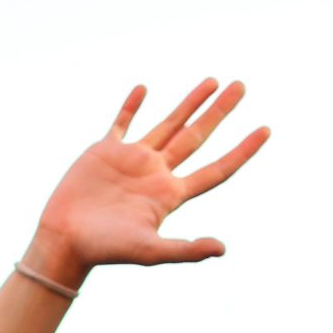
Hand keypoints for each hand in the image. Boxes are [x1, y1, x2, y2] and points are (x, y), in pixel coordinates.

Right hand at [25, 79, 269, 289]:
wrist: (65, 240)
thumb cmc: (107, 249)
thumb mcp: (150, 251)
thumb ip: (186, 250)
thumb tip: (222, 249)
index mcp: (171, 194)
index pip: (217, 169)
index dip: (243, 150)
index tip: (266, 130)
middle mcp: (156, 173)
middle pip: (197, 137)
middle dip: (220, 112)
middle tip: (242, 86)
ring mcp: (132, 160)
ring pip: (169, 124)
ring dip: (190, 103)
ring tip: (212, 81)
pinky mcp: (105, 152)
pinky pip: (122, 123)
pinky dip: (131, 106)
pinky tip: (144, 88)